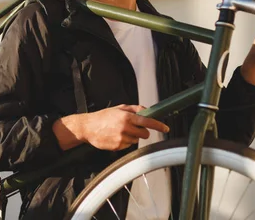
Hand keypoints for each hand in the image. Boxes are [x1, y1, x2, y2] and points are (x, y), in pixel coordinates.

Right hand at [52, 105, 168, 150]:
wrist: (88, 127)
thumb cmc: (103, 116)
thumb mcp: (119, 108)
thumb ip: (134, 109)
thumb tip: (147, 110)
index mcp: (126, 116)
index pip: (147, 122)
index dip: (158, 125)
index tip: (166, 128)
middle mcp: (125, 128)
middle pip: (144, 134)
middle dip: (142, 131)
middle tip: (134, 128)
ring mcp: (121, 138)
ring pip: (136, 140)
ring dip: (132, 136)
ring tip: (120, 131)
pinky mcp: (117, 147)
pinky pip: (128, 145)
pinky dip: (125, 142)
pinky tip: (115, 137)